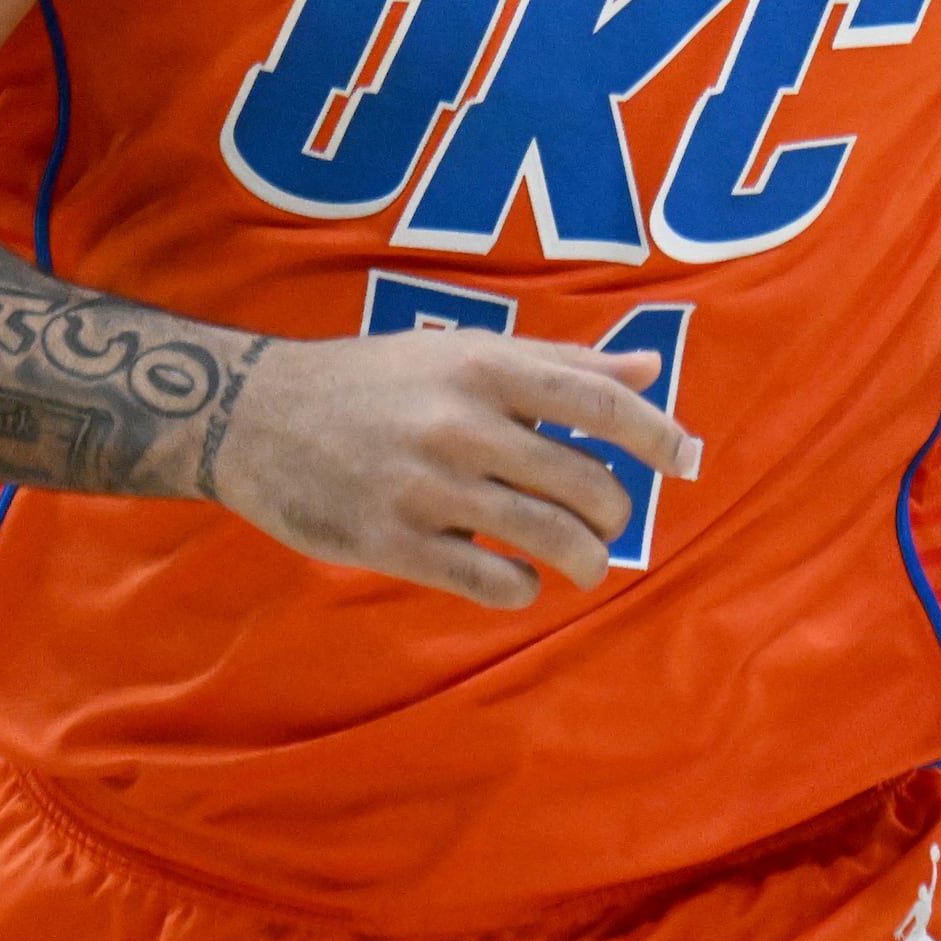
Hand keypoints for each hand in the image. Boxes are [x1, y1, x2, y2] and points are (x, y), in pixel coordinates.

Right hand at [208, 331, 700, 607]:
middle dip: (613, 514)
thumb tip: (649, 371)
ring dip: (583, 562)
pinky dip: (521, 587)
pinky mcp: (393, 541)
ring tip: (579, 564)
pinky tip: (513, 577)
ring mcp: (428, 485)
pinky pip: (492, 581)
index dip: (657, 435)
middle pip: (586, 483)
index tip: (685, 461)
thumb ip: (557, 364)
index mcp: (485, 367)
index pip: (599, 404)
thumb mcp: (462, 352)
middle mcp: (463, 423)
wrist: (254, 414)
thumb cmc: (373, 380)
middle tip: (604, 522)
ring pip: (550, 539)